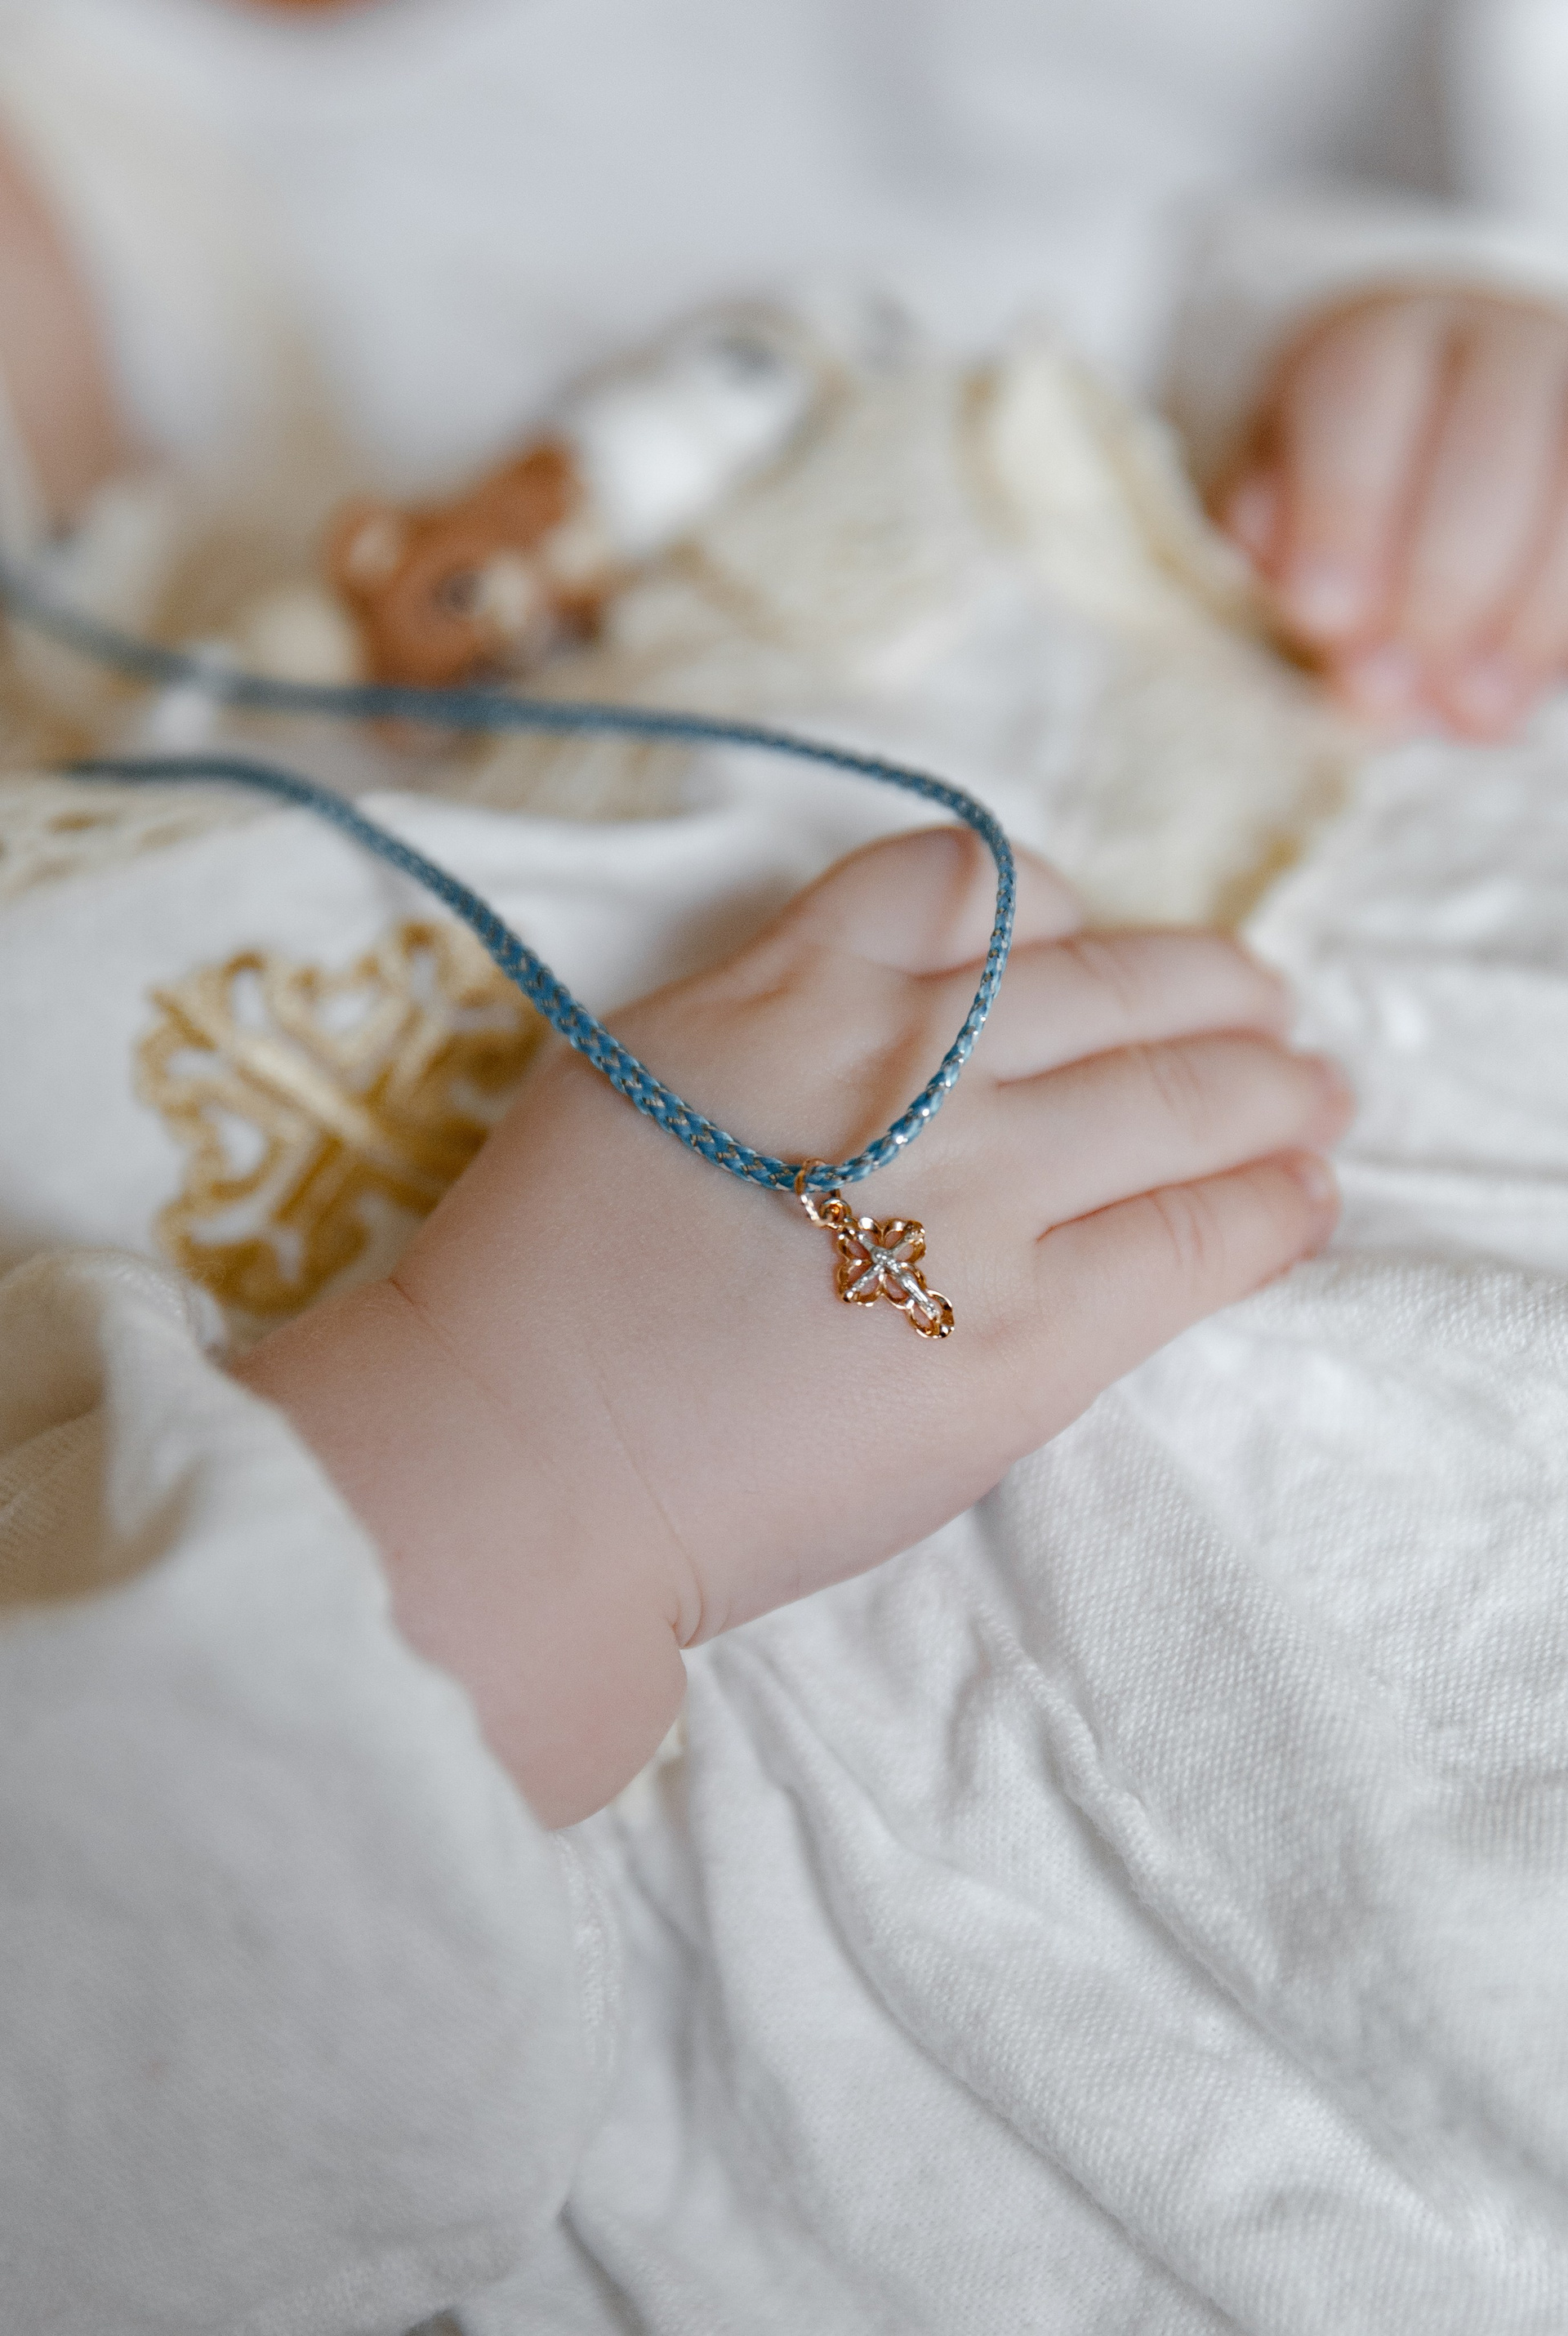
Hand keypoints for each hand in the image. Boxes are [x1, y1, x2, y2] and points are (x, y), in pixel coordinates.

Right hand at [237, 831, 1348, 1823]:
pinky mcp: (1026, 1338)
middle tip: (1262, 1000)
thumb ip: (770, 1021)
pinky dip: (1276, 1205)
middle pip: (1114, 976)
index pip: (967, 878)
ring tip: (1318, 1092)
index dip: (1050, 904)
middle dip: (1209, 981)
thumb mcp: (629, 1079)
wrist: (522, 1463)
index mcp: (789, 990)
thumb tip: (895, 1014)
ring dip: (1275, 1083)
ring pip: (1187, 1092)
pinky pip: (1202, 1237)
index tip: (1080, 946)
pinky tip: (1307, 1196)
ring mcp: (976, 1198)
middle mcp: (899, 1067)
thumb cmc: (541, 1287)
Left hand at [1217, 289, 1567, 740]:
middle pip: (1489, 449)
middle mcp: (1496, 348)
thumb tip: (1307, 605)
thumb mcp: (1274, 512)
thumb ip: (1275, 551)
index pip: (1362, 399)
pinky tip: (1515, 703)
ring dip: (1525, 617)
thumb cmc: (1329, 501)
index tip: (1320, 617)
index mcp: (1381, 344)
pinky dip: (1562, 632)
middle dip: (1440, 583)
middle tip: (1387, 689)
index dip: (1342, 510)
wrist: (1429, 462)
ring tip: (1468, 715)